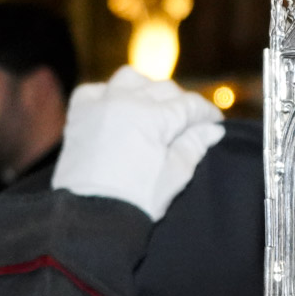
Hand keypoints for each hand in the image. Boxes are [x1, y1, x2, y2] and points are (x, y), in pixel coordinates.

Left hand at [52, 67, 225, 220]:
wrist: (91, 218)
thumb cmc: (136, 201)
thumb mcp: (174, 175)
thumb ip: (194, 146)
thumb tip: (212, 129)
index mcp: (153, 117)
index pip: (189, 105)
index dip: (207, 113)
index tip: (215, 123)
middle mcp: (126, 102)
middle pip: (164, 89)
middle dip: (182, 103)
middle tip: (189, 122)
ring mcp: (100, 105)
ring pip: (130, 77)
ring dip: (146, 87)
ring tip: (153, 106)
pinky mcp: (79, 115)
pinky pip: (96, 89)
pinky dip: (109, 92)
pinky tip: (118, 106)